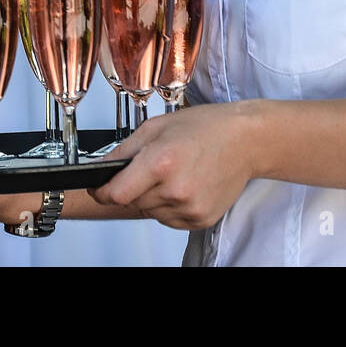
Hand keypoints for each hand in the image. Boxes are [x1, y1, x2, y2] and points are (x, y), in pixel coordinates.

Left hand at [87, 101, 259, 230]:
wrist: (246, 141)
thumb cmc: (205, 128)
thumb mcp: (157, 127)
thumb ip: (124, 150)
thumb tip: (101, 170)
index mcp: (161, 162)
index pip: (115, 194)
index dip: (102, 191)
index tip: (99, 187)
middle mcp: (175, 190)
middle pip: (132, 202)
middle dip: (133, 187)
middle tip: (153, 167)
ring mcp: (189, 208)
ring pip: (150, 212)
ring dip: (153, 197)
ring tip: (175, 173)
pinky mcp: (200, 220)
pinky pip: (170, 219)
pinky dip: (170, 206)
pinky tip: (186, 184)